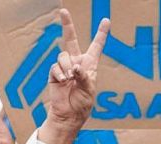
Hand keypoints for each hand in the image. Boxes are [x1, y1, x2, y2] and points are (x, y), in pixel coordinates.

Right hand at [40, 9, 108, 143]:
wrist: (68, 116)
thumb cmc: (82, 105)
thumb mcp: (89, 90)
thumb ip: (84, 76)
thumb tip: (75, 67)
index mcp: (89, 65)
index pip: (96, 46)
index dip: (101, 34)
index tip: (106, 21)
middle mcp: (76, 63)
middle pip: (71, 39)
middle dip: (67, 25)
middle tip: (64, 11)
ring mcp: (64, 67)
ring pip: (63, 55)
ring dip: (67, 66)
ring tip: (70, 79)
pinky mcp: (54, 74)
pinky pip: (55, 67)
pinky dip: (60, 73)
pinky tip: (64, 81)